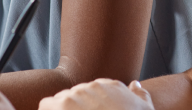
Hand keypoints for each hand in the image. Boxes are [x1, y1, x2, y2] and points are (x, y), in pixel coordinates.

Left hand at [39, 79, 153, 109]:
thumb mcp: (145, 109)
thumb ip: (141, 95)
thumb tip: (136, 84)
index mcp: (112, 86)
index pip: (96, 90)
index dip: (91, 107)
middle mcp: (94, 87)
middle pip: (77, 96)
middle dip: (75, 109)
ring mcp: (77, 94)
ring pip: (61, 100)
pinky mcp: (62, 104)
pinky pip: (46, 105)